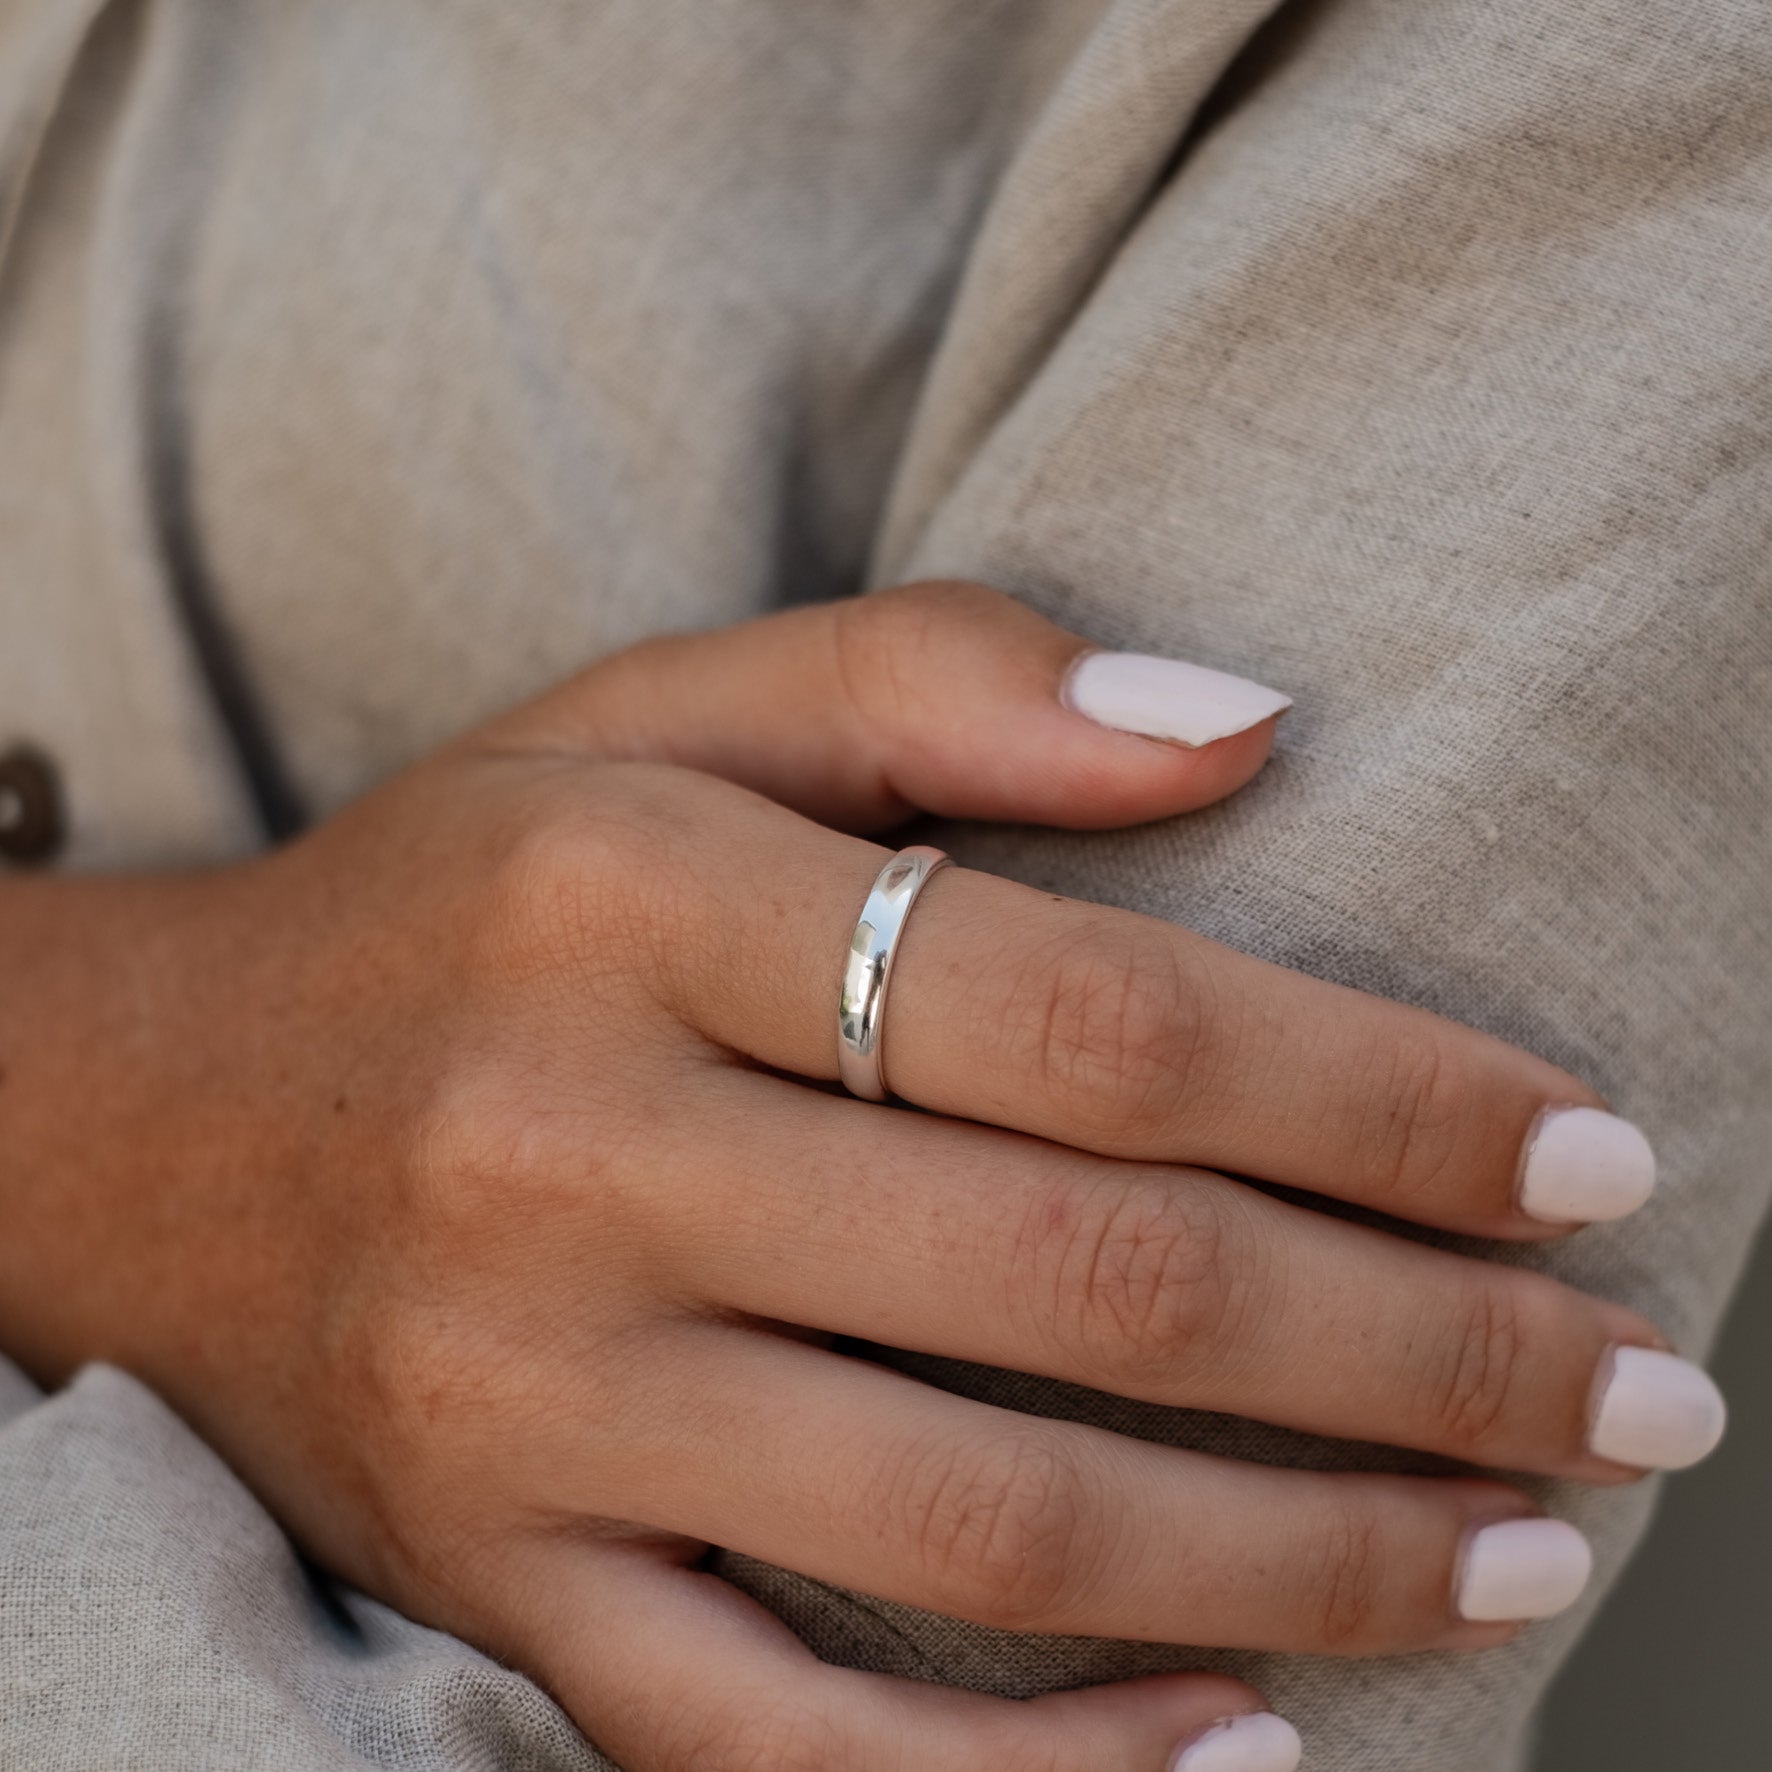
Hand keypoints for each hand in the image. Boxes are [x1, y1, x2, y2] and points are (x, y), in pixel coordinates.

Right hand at [0, 584, 1720, 1771]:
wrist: (156, 1118)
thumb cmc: (466, 891)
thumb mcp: (662, 710)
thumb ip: (947, 683)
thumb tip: (1249, 730)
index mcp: (632, 904)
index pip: (1092, 1016)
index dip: (1381, 1099)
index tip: (1584, 1158)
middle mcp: (571, 1157)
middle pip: (1086, 1284)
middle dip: (1417, 1352)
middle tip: (1633, 1389)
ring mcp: (525, 1405)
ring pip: (985, 1533)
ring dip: (1303, 1563)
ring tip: (1517, 1554)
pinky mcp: (493, 1579)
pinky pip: (781, 1743)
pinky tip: (1243, 1747)